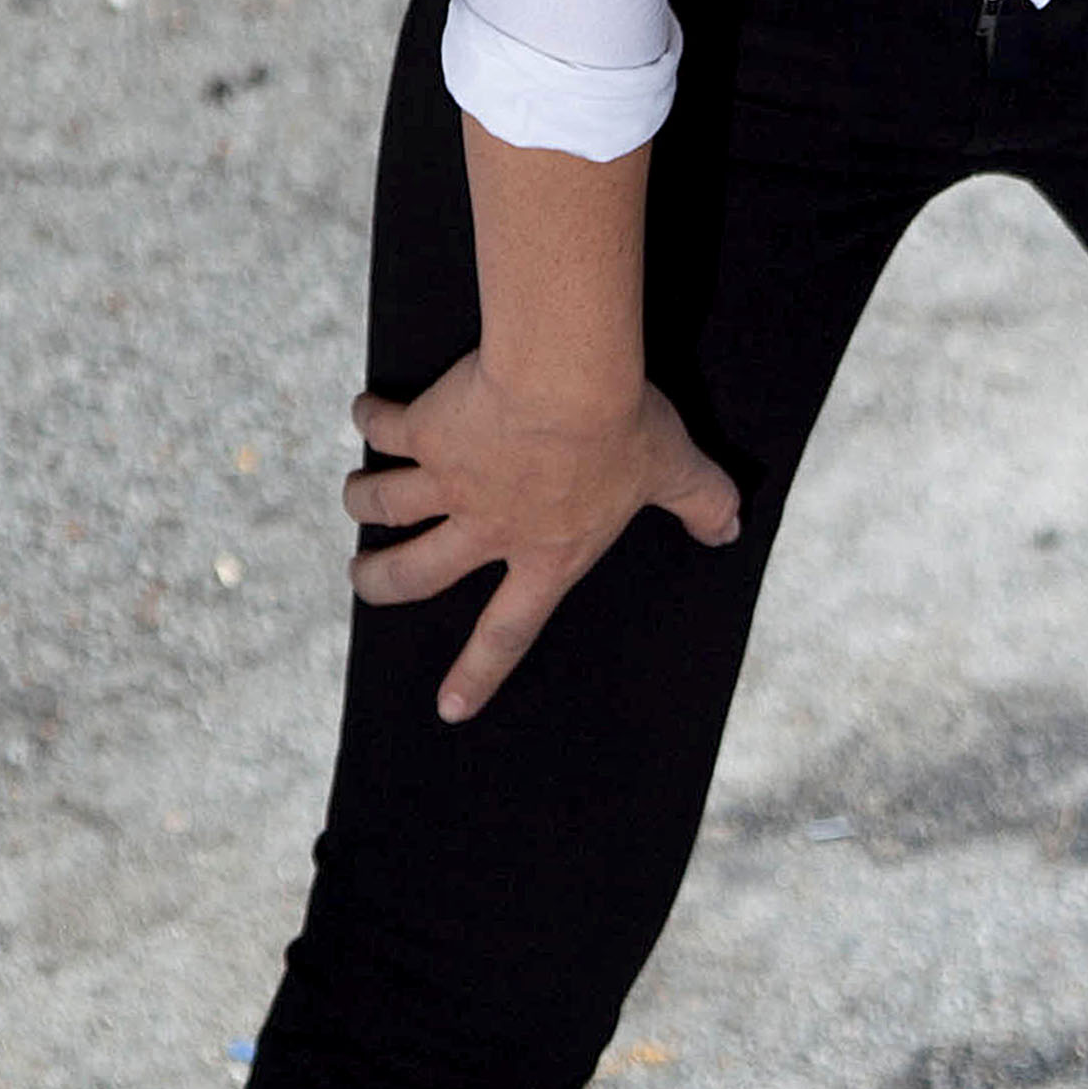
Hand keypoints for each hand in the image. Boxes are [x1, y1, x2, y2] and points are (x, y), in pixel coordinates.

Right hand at [344, 349, 739, 725]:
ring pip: (382, 504)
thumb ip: (705, 504)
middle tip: (363, 580)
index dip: (480, 673)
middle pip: (416, 574)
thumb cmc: (624, 430)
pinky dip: (369, 419)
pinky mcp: (425, 429)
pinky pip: (383, 428)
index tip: (449, 708)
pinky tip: (367, 411)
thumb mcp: (675, 470)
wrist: (568, 380)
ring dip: (362, 502)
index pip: (509, 631)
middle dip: (379, 583)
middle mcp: (487, 528)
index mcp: (547, 554)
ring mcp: (449, 480)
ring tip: (355, 499)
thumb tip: (731, 529)